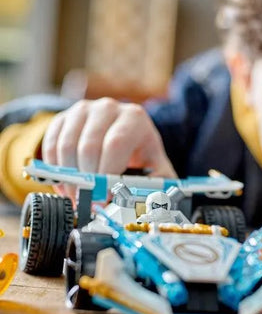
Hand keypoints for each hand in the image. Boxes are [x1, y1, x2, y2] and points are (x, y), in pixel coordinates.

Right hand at [42, 98, 176, 196]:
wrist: (127, 139)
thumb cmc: (142, 158)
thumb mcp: (157, 170)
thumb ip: (153, 187)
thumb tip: (143, 205)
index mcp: (135, 118)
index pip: (116, 144)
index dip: (106, 174)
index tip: (102, 199)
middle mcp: (109, 108)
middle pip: (89, 146)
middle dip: (86, 180)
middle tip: (87, 203)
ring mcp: (83, 110)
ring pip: (66, 146)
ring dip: (69, 178)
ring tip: (76, 197)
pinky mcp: (64, 118)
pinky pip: (51, 144)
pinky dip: (55, 169)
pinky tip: (66, 185)